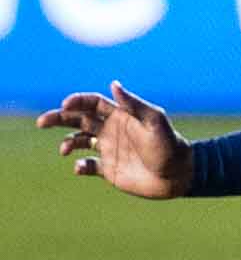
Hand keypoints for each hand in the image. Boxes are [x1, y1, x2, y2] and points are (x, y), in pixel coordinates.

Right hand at [36, 81, 193, 198]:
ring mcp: (109, 149)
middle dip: (58, 118)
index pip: (92, 103)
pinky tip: (81, 167)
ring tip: (66, 149)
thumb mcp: (155, 122)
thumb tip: (113, 83)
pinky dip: (79, 165)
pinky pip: (87, 165)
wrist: (180, 176)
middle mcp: (112, 130)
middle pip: (78, 119)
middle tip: (42, 122)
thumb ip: (134, 104)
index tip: (65, 105)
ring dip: (67, 142)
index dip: (77, 101)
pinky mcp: (109, 170)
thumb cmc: (170, 146)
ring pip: (78, 141)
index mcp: (121, 116)